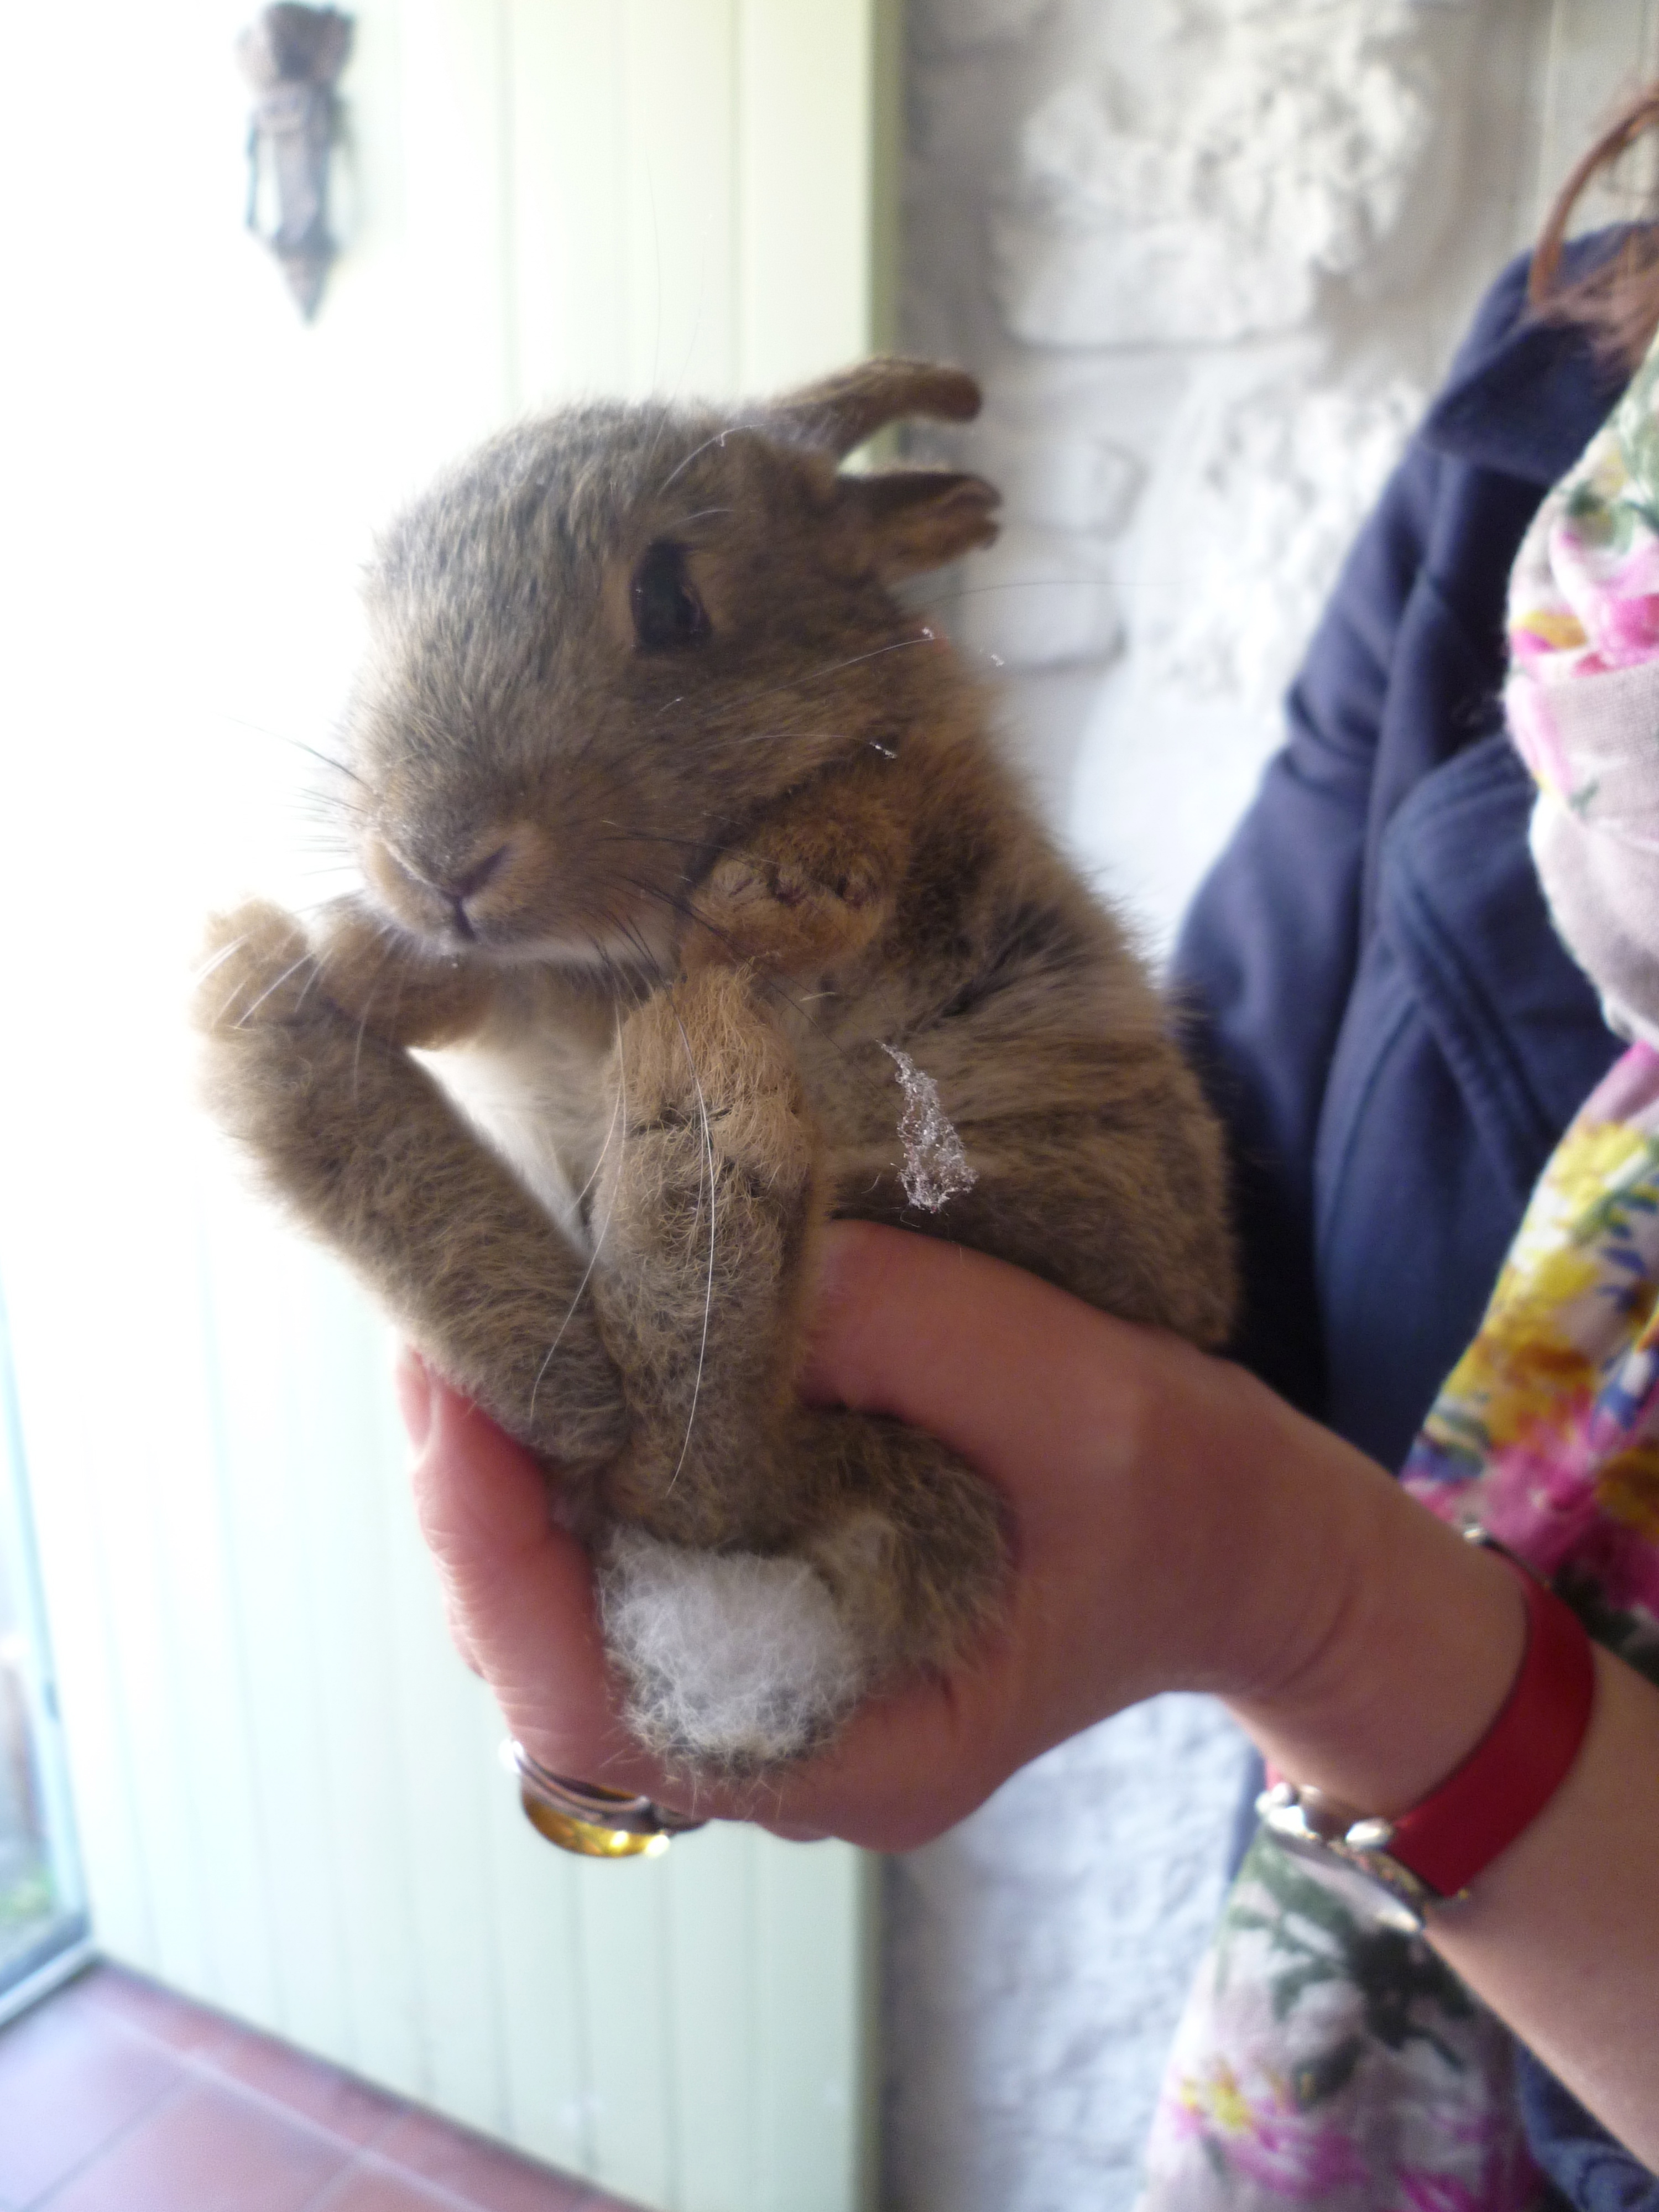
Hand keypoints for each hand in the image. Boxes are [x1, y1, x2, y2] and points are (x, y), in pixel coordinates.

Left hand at [401, 1222, 1658, 2152]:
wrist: (1252, 1546)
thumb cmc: (1190, 1500)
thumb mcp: (1078, 1398)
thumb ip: (907, 1336)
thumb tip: (708, 1263)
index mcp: (852, 1751)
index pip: (594, 1707)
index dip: (495, 1558)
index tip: (460, 1398)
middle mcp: (779, 1740)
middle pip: (545, 1652)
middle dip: (469, 1493)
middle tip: (438, 1323)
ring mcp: (767, 1674)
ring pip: (565, 1603)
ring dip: (506, 1470)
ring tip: (480, 1319)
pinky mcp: (773, 1601)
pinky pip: (624, 1550)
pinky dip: (575, 1457)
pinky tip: (570, 1349)